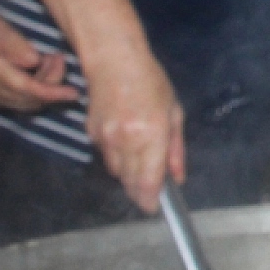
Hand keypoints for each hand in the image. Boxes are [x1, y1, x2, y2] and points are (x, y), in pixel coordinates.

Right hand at [0, 9, 78, 111]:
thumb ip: (16, 44)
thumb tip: (34, 61)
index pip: (28, 89)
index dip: (53, 93)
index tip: (74, 93)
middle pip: (32, 99)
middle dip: (53, 82)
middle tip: (57, 56)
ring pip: (28, 103)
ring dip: (46, 85)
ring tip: (50, 59)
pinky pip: (22, 101)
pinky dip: (37, 90)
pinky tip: (39, 69)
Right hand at [84, 52, 186, 213]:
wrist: (113, 61)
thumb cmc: (150, 81)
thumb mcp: (174, 112)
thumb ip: (176, 149)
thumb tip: (177, 178)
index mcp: (151, 134)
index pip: (147, 181)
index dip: (150, 200)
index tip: (154, 208)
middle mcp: (126, 141)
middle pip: (130, 183)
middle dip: (141, 191)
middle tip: (151, 189)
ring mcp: (106, 139)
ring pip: (117, 173)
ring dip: (129, 175)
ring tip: (140, 160)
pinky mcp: (92, 134)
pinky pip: (106, 157)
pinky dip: (117, 158)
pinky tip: (125, 142)